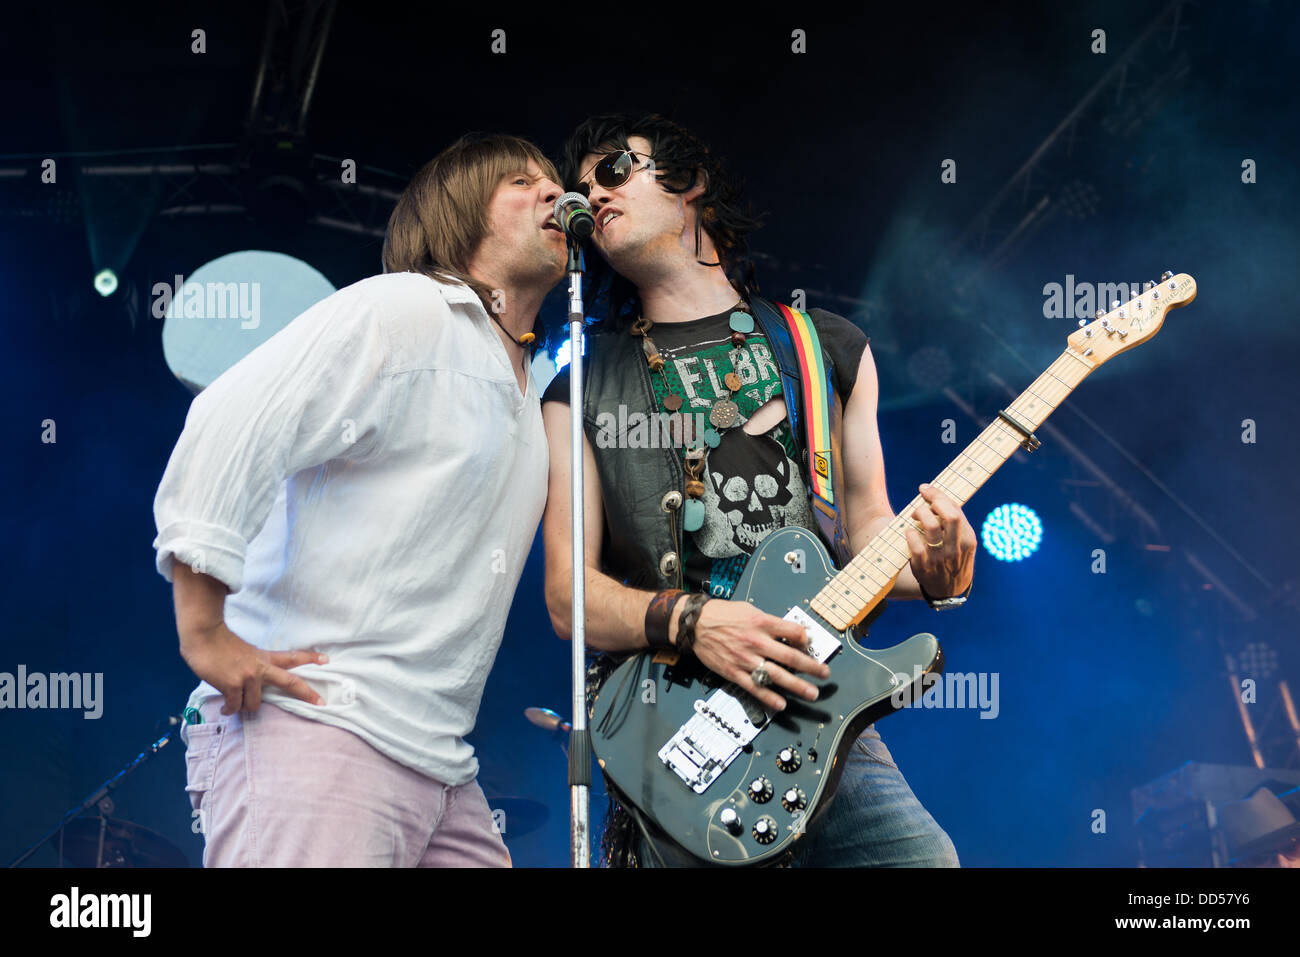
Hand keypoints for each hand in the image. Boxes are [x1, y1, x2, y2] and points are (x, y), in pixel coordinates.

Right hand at [179, 621, 326, 714]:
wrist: (203, 635)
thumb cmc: (218, 643)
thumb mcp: (243, 651)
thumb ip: (251, 664)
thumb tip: (250, 683)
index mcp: (264, 657)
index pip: (292, 657)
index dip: (310, 658)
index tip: (327, 660)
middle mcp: (260, 668)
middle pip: (290, 682)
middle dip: (307, 693)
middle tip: (321, 703)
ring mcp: (248, 677)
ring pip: (254, 704)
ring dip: (244, 706)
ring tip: (235, 703)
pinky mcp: (233, 686)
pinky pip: (235, 707)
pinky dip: (229, 710)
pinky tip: (225, 709)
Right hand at [687, 599, 830, 711]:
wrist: (694, 625)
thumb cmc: (721, 615)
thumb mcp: (749, 610)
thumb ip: (769, 622)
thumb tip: (788, 631)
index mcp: (762, 623)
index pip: (793, 632)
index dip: (806, 639)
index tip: (811, 644)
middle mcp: (756, 641)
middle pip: (791, 656)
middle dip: (811, 666)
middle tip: (824, 674)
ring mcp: (746, 659)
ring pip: (776, 675)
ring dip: (797, 686)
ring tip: (811, 693)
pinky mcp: (734, 672)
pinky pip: (754, 687)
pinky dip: (769, 697)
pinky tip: (781, 704)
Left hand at [903, 482, 976, 598]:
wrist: (950, 590)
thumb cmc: (955, 558)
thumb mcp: (964, 542)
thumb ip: (955, 522)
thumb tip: (937, 497)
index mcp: (968, 539)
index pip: (955, 510)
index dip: (938, 495)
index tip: (925, 489)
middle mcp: (955, 548)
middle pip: (949, 516)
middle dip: (933, 501)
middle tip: (923, 501)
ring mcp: (939, 558)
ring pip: (931, 527)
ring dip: (919, 514)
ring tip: (915, 515)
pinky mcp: (923, 567)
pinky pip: (915, 546)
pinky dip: (910, 534)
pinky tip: (909, 532)